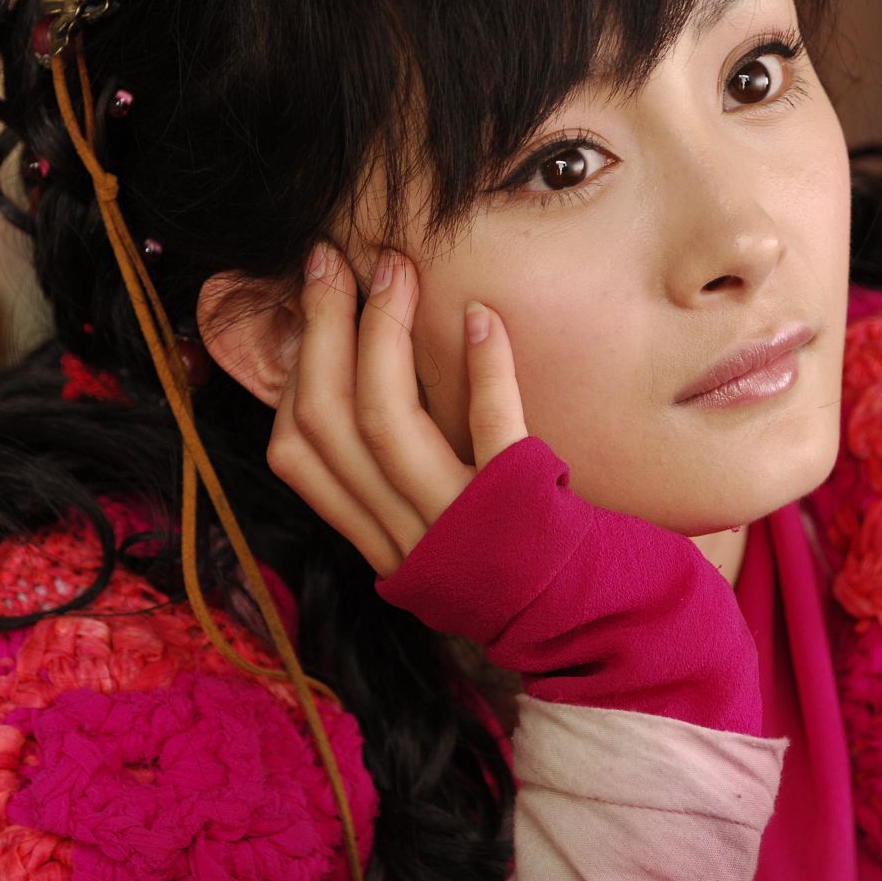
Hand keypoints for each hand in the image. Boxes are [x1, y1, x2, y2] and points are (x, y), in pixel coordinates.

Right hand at [266, 241, 527, 577]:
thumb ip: (393, 478)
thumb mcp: (435, 528)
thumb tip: (356, 375)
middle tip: (336, 260)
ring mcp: (460, 524)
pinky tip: (482, 316)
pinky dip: (486, 371)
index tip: (309, 303)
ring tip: (396, 270)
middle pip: (329, 424)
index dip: (294, 372)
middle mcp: (404, 535)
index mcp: (375, 538)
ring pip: (386, 424)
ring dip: (383, 335)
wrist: (587, 621)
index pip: (295, 453)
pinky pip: (494, 433)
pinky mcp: (521, 510)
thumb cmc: (512, 557)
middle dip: (323, 330)